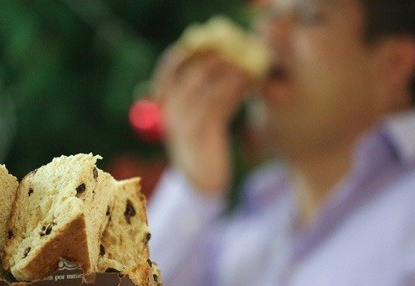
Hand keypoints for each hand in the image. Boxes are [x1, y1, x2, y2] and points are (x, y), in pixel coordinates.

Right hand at [152, 47, 251, 196]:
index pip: (167, 72)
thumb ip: (213, 95)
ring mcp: (184, 124)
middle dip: (213, 60)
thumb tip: (234, 68)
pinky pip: (218, 105)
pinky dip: (234, 92)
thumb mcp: (204, 117)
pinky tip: (248, 86)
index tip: (203, 42)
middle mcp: (171, 113)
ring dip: (228, 74)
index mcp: (166, 107)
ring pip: (206, 88)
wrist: (201, 181)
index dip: (183, 54)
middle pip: (190, 76)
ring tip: (247, 67)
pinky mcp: (202, 134)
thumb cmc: (204, 145)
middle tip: (233, 50)